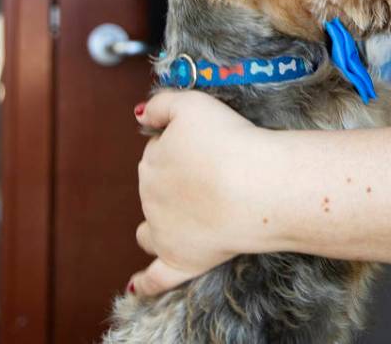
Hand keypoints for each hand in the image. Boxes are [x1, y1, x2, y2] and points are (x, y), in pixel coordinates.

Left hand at [127, 89, 278, 295]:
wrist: (256, 187)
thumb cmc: (231, 141)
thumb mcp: (193, 103)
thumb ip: (161, 104)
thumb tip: (138, 116)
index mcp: (152, 160)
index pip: (160, 149)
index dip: (184, 146)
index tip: (208, 146)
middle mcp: (151, 196)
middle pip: (158, 186)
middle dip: (178, 181)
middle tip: (215, 174)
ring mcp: (163, 232)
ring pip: (151, 226)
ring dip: (159, 222)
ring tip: (187, 217)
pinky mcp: (181, 262)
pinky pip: (156, 278)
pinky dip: (144, 283)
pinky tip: (135, 286)